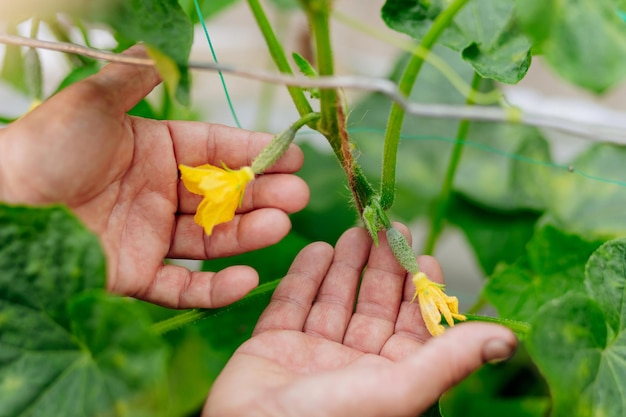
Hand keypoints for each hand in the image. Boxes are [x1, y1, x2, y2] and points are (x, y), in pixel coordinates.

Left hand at [0, 48, 308, 308]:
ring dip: (249, 234)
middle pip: (222, 197)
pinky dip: (215, 289)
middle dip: (263, 194)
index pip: (216, 151)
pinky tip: (247, 278)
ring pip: (211, 239)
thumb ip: (138, 74)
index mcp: (154, 151)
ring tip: (282, 225)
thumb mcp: (95, 99)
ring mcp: (148, 237)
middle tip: (299, 194)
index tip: (291, 154)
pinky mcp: (135, 278)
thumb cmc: (44, 147)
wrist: (0, 204)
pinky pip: (183, 286)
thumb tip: (166, 42)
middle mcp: (157, 194)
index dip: (254, 152)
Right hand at [204, 225, 516, 416]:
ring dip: (346, 264)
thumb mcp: (397, 389)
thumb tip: (506, 339)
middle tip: (389, 224)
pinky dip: (304, 277)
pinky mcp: (272, 346)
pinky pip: (291, 304)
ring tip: (357, 229)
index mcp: (387, 377)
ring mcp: (311, 354)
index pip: (410, 325)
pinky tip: (316, 248)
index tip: (426, 254)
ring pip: (334, 299)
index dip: (419, 289)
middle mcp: (352, 364)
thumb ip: (447, 359)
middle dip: (382, 265)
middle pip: (373, 305)